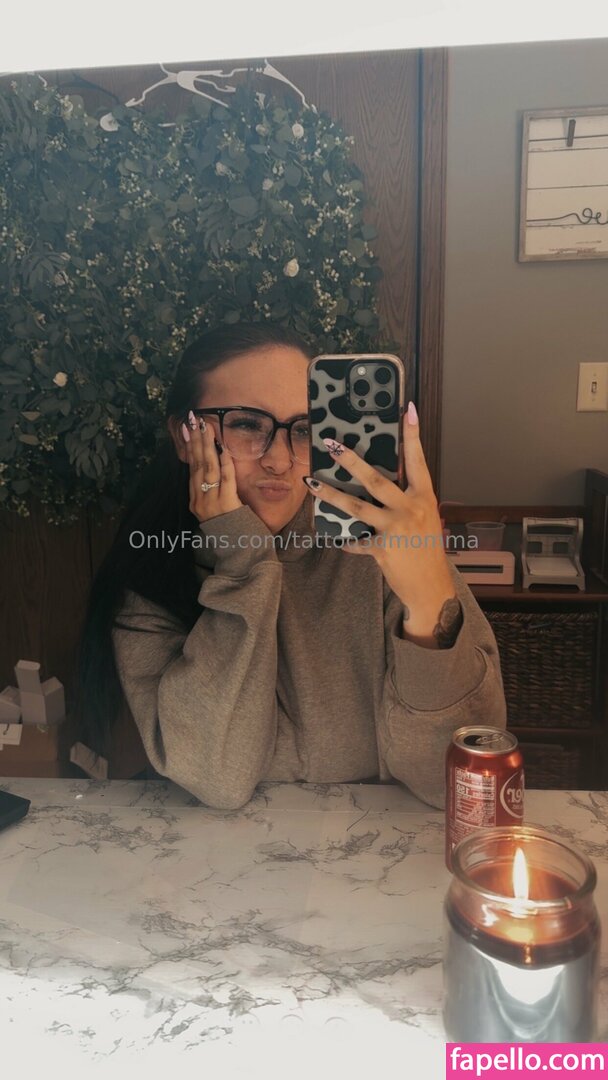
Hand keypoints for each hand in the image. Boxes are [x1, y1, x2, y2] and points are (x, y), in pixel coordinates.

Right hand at [181, 410, 241, 523]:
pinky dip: (225, 463)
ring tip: (206, 427)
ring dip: (207, 446)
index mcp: (195, 502)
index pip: (190, 469)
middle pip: (196, 465)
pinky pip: (226, 480)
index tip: (187, 429)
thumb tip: (212, 470)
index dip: (189, 447)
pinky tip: (223, 448)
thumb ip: (212, 493)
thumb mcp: (217, 512)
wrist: (240, 555)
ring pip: (208, 469)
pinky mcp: (228, 506)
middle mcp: (199, 502)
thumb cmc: (233, 532)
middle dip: (195, 440)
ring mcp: (212, 504)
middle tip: (194, 419)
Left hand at [303, 402, 457, 647]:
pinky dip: (347, 541)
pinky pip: (356, 541)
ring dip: (331, 494)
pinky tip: (338, 539)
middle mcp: (410, 509)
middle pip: (376, 480)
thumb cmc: (427, 549)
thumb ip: (407, 500)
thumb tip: (381, 483)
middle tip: (333, 444)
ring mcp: (395, 529)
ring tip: (312, 483)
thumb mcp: (425, 518)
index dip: (412, 435)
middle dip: (351, 461)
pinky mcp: (382, 549)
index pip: (417, 461)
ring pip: (356, 507)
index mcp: (424, 498)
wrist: (432, 587)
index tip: (408, 409)